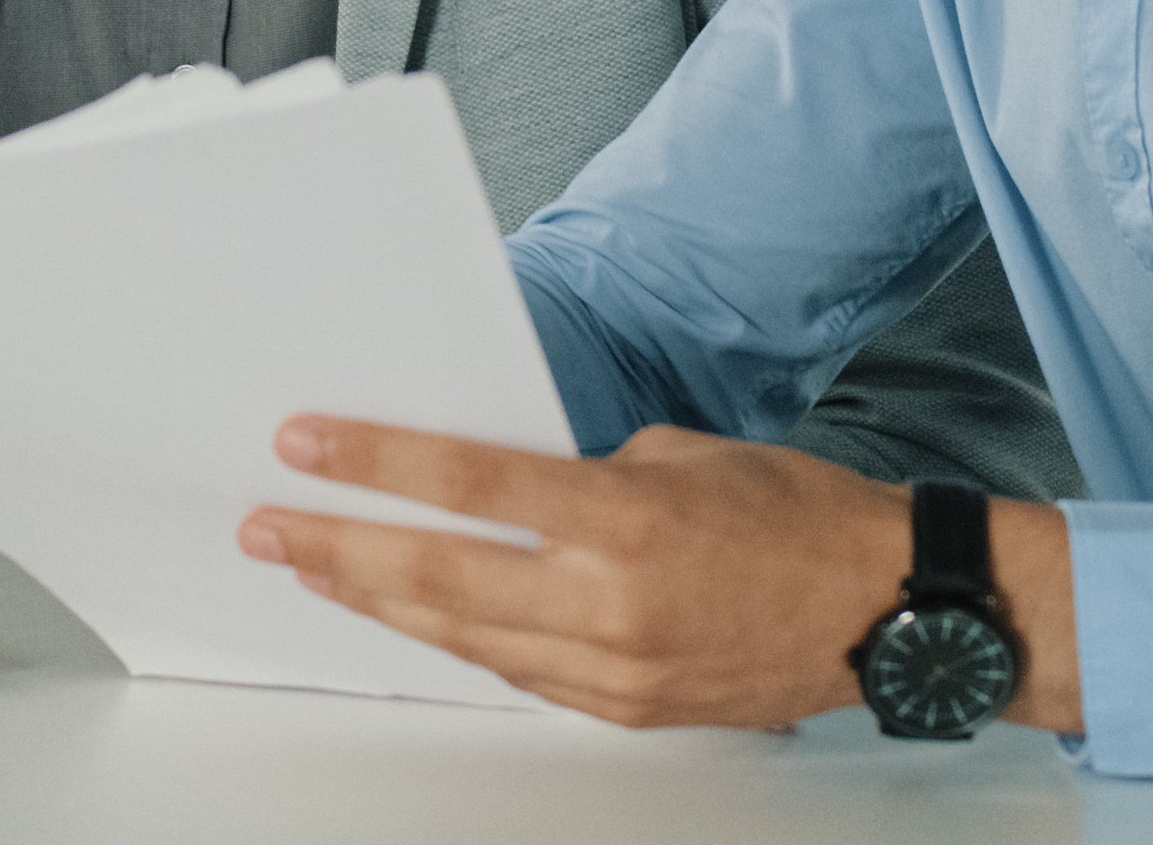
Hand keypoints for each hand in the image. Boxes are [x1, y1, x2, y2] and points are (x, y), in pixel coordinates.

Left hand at [238, 417, 1078, 733]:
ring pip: (463, 637)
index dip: (375, 464)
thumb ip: (584, 475)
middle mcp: (612, 603)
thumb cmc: (796, 516)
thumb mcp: (682, 455)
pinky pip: (515, 673)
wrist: (887, 610)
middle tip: (265, 524)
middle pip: (440, 576)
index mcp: (628, 520)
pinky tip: (409, 614)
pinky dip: (455, 641)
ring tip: (313, 567)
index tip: (302, 444)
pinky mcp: (625, 708)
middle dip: (337, 547)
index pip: (470, 486)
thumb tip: (505, 488)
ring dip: (379, 600)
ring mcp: (615, 669)